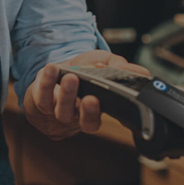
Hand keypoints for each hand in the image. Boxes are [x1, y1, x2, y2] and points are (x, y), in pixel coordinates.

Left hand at [25, 50, 149, 139]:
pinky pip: (42, 94)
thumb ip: (121, 68)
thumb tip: (143, 73)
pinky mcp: (40, 98)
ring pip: (61, 109)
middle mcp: (74, 113)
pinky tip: (52, 69)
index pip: (95, 120)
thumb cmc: (83, 71)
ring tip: (71, 77)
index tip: (97, 101)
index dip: (95, 114)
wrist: (55, 75)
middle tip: (89, 96)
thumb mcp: (104, 64)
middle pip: (79, 118)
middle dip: (85, 109)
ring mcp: (56, 107)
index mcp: (93, 110)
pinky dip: (46, 81)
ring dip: (67, 94)